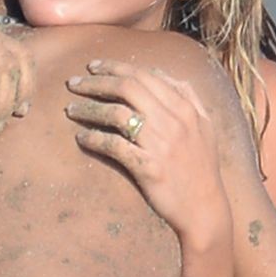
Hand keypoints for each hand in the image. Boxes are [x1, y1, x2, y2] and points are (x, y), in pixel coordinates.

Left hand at [65, 59, 230, 248]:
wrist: (205, 209)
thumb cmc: (202, 168)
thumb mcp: (205, 126)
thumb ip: (187, 97)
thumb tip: (161, 72)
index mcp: (185, 108)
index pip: (144, 75)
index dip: (114, 67)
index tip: (93, 67)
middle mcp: (174, 121)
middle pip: (127, 87)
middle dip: (96, 81)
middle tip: (74, 83)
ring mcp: (161, 144)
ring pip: (116, 113)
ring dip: (88, 108)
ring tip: (71, 109)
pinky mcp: (148, 167)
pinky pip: (114, 146)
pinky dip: (94, 139)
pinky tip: (82, 138)